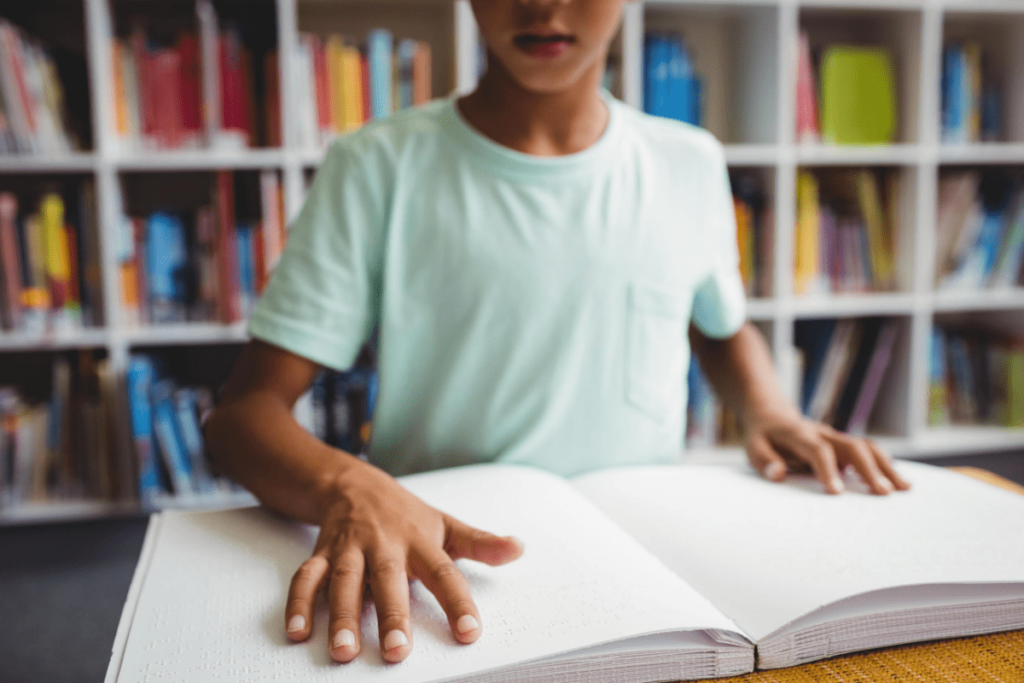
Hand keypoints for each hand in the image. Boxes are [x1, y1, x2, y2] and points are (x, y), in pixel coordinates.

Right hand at [283, 458, 523, 662]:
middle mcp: (384, 545)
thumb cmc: (406, 514)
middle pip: (388, 580)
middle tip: (397, 652)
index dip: (458, 602)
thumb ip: (481, 544)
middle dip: (391, 616)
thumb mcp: (446, 524)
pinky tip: (298, 633)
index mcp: (420, 542)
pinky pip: (306, 578)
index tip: (469, 633)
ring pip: (343, 582)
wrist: (353, 483)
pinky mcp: (321, 554)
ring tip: (345, 651)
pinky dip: (298, 604)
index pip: (444, 573)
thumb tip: (519, 549)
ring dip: (342, 616)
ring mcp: (350, 550)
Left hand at [744, 406, 910, 494]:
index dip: (827, 470)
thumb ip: (765, 461)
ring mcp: (835, 437)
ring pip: (865, 446)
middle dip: (869, 469)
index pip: (817, 450)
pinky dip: (883, 463)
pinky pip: (867, 450)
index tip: (836, 493)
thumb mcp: (753, 447)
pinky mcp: (842, 443)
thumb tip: (778, 475)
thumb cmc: (763, 436)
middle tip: (883, 493)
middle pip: (851, 446)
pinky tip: (896, 480)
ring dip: (885, 466)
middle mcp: (822, 433)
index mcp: (799, 434)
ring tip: (903, 489)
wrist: (772, 414)